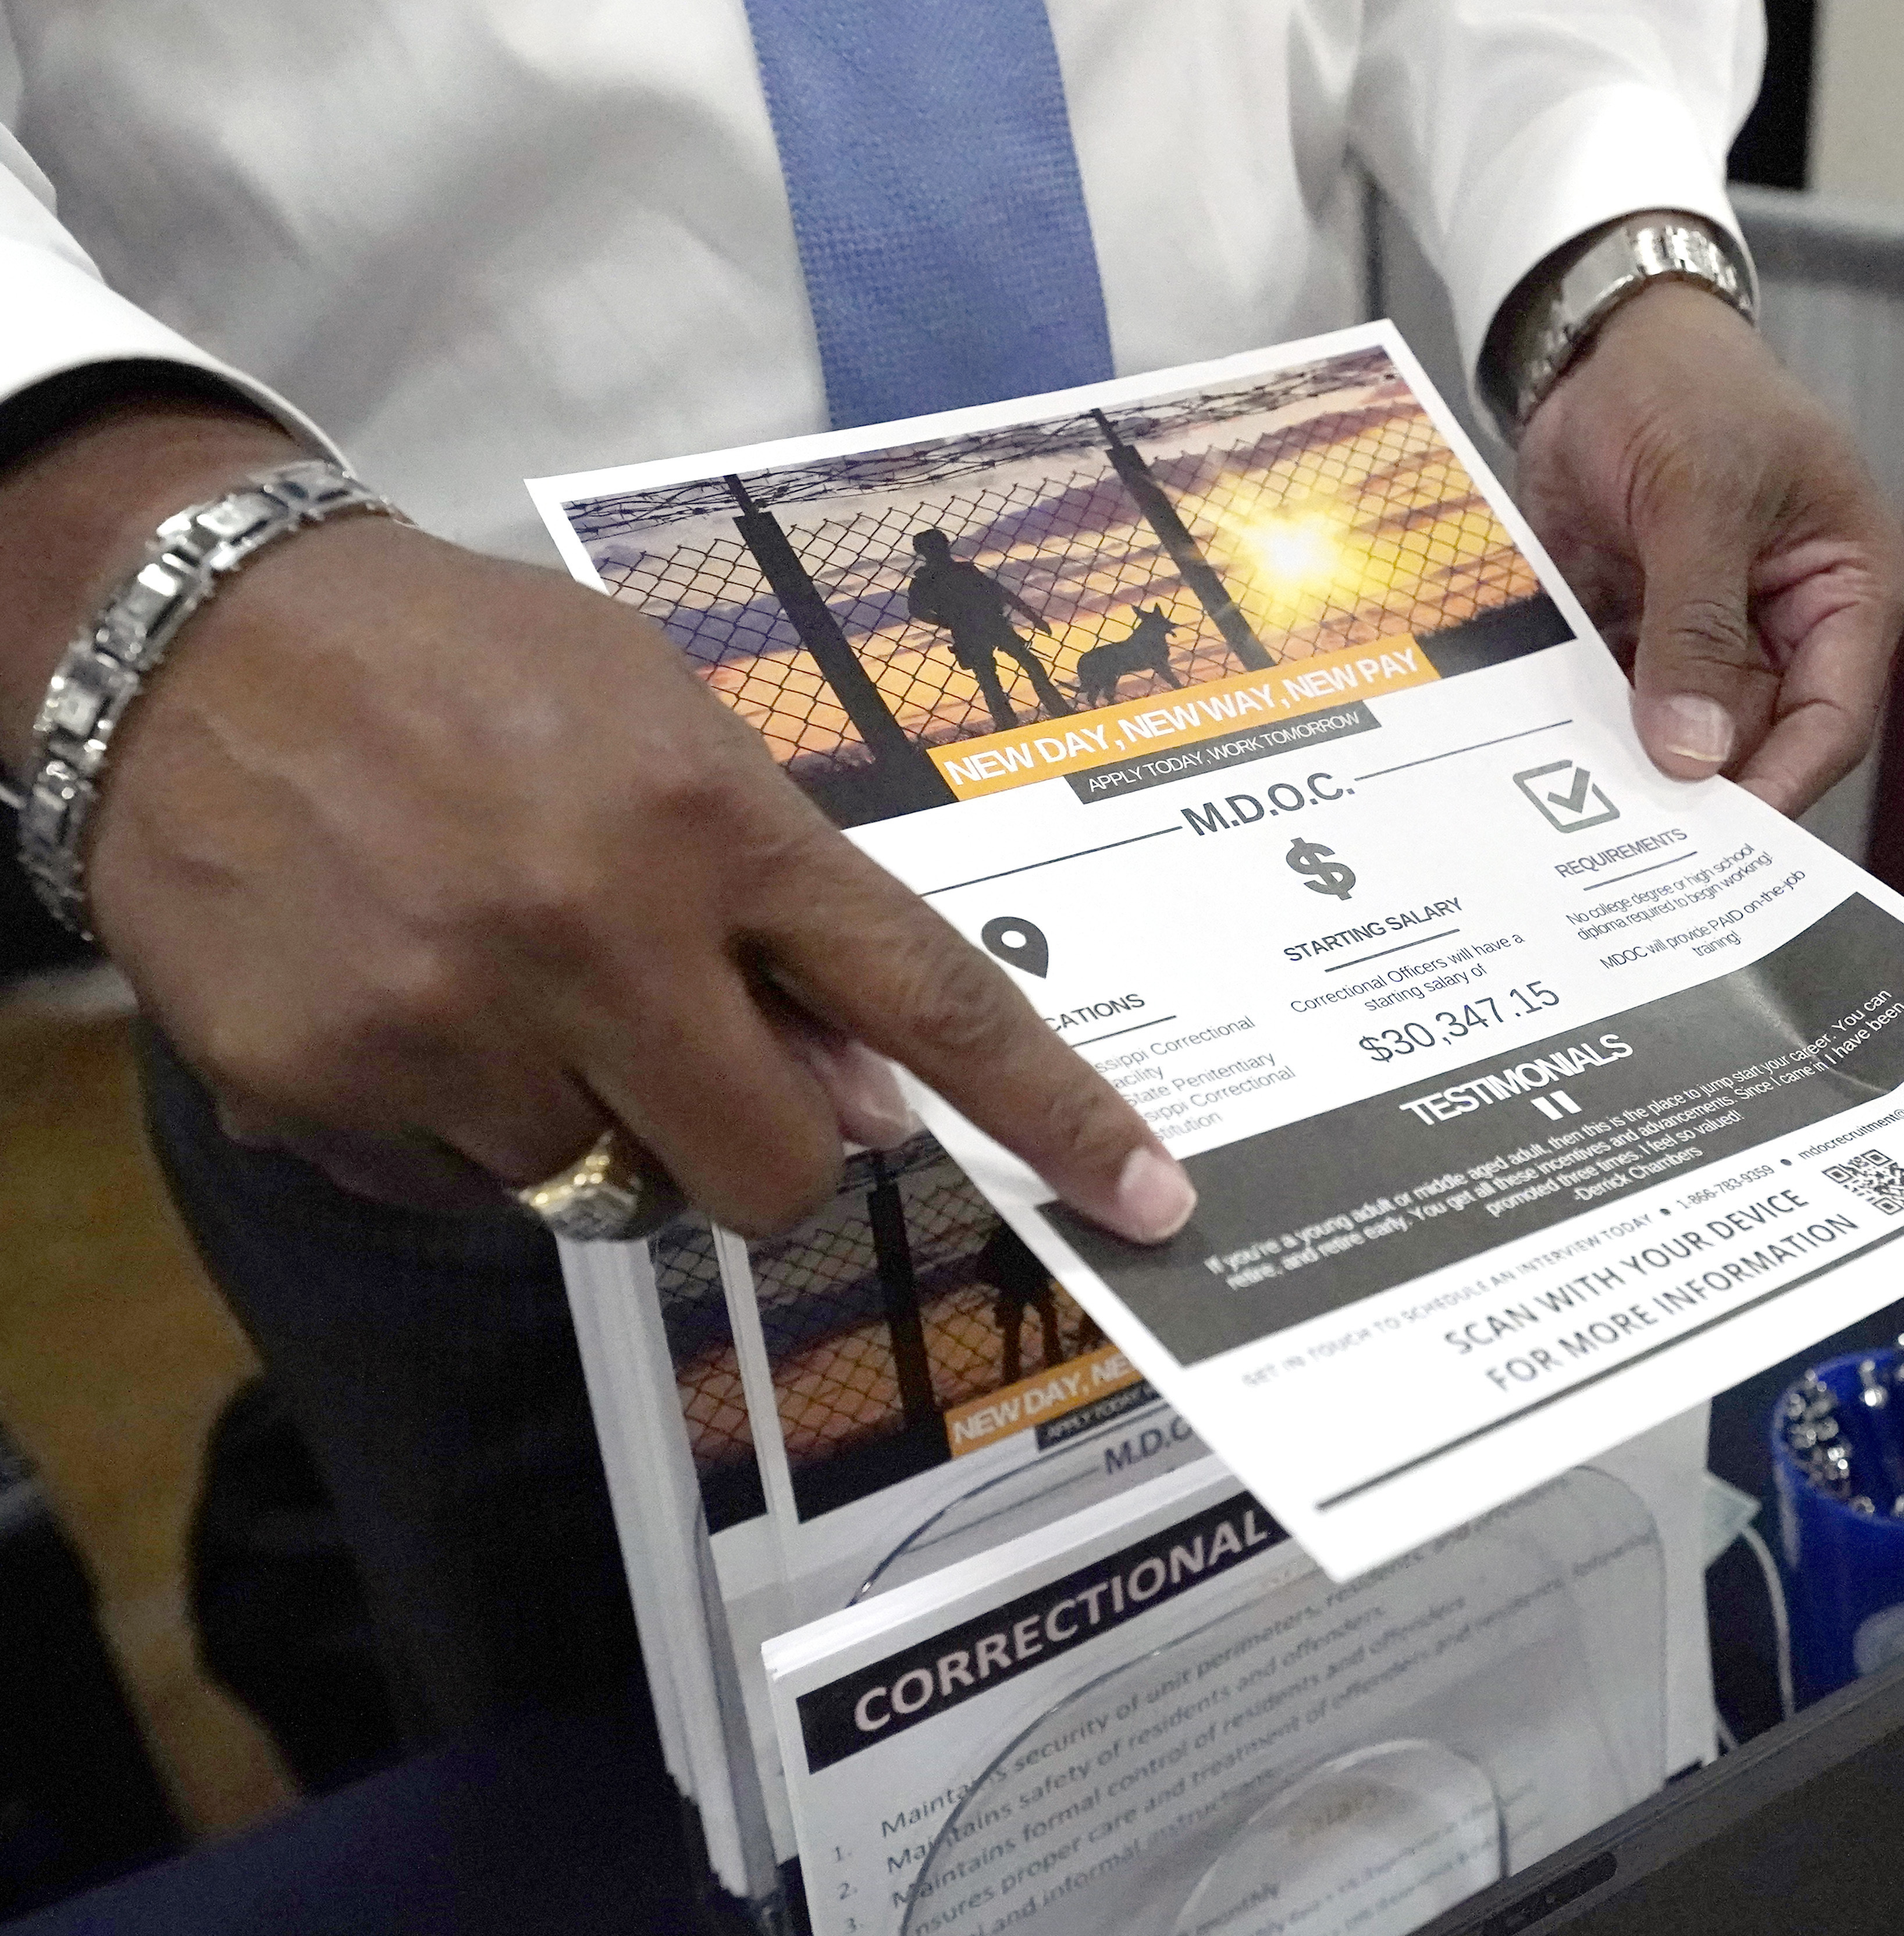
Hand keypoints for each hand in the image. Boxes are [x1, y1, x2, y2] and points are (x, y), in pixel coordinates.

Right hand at [0, 398, 1194, 1240]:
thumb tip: (870, 1098)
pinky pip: (465, 1196)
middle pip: (771, 1175)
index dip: (1053, 1116)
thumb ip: (781, 903)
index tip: (1152, 1202)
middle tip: (698, 1061)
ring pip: (609, 1200)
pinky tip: (417, 1008)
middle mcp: (585, 938)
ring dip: (600, 1130)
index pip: (928, 1002)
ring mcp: (443, 1030)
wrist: (194, 642)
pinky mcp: (318, 1096)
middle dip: (764, 1150)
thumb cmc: (469, 668)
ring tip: (517, 992)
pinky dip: (470, 1135)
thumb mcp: (664, 722)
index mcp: (703, 826)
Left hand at [1512, 282, 1903, 816]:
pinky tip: (1542, 764)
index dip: (1779, 785)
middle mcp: (1788, 628)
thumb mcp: (1699, 498)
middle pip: (1754, 742)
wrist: (1603, 341)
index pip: (1832, 720)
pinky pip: (1621, 700)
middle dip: (1695, 788)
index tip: (1720, 843)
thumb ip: (1698, 623)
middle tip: (1628, 848)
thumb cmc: (1690, 388)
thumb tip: (1691, 750)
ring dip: (1630, 765)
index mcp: (1848, 591)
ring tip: (1576, 822)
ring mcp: (1714, 635)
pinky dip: (1587, 726)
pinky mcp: (1644, 632)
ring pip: (1682, 732)